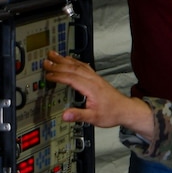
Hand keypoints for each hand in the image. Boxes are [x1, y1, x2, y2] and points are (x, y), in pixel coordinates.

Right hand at [42, 51, 156, 137]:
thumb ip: (79, 115)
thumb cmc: (112, 113)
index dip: (58, 75)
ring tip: (53, 54)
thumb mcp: (94, 118)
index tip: (47, 75)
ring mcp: (95, 78)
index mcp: (91, 88)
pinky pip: (84, 65)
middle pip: (73, 68)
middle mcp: (93, 80)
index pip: (71, 78)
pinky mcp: (97, 78)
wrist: (125, 110)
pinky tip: (69, 59)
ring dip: (64, 59)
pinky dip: (74, 61)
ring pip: (78, 65)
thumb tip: (65, 115)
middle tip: (46, 61)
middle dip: (58, 64)